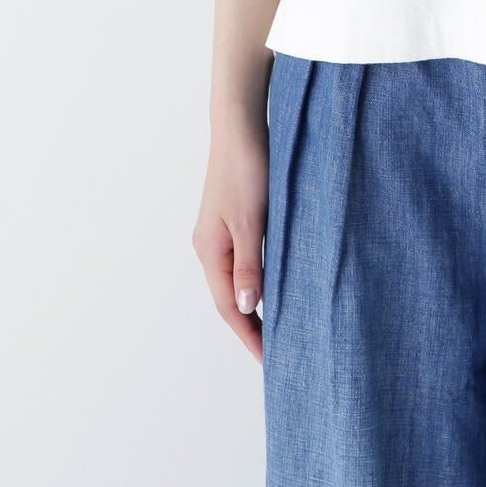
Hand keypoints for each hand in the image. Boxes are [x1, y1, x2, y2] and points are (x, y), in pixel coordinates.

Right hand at [191, 122, 269, 363]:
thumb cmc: (247, 169)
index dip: (248, 334)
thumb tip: (247, 306)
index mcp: (210, 250)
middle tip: (275, 353)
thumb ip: (250, 265)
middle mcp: (209, 246)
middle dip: (249, 326)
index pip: (228, 306)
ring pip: (236, 280)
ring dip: (253, 305)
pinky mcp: (232, 219)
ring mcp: (219, 233)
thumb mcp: (252, 220)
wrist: (240, 126)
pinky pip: (242, 261)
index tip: (268, 360)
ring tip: (276, 328)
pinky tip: (273, 285)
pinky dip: (256, 280)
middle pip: (228, 298)